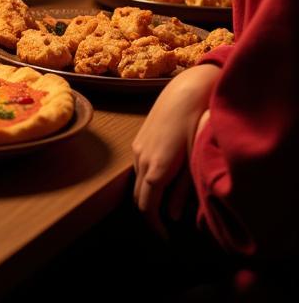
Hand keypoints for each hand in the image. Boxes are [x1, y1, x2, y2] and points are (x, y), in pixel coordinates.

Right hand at [132, 65, 218, 235]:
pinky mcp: (139, 140)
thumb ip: (182, 190)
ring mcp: (137, 149)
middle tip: (165, 227)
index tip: (166, 237)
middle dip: (150, 214)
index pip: (147, 207)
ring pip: (138, 181)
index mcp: (156, 169)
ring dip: (148, 195)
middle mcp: (141, 160)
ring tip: (166, 204)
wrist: (183, 94)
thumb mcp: (193, 162)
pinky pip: (138, 167)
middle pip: (138, 197)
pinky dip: (147, 180)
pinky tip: (163, 178)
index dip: (155, 226)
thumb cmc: (194, 127)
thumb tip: (172, 214)